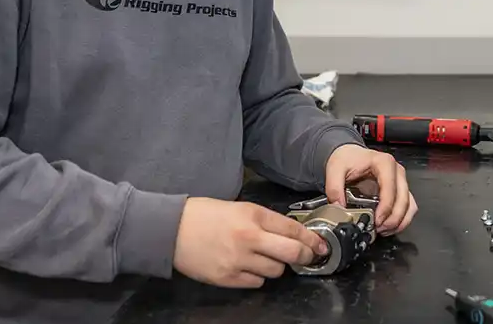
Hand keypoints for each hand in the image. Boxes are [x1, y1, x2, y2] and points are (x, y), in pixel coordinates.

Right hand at [173, 197, 328, 287]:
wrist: (172, 229)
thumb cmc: (206, 215)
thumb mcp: (240, 208)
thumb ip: (265, 221)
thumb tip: (292, 234)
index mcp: (253, 215)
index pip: (293, 229)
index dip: (311, 239)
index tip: (320, 245)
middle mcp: (249, 237)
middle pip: (292, 253)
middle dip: (305, 256)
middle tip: (307, 257)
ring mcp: (238, 260)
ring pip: (276, 271)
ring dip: (276, 266)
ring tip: (264, 258)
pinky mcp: (227, 278)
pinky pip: (256, 283)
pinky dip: (257, 277)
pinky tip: (247, 266)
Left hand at [324, 144, 417, 235]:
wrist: (350, 155)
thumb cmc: (348, 159)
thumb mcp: (335, 169)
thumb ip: (334, 188)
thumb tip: (338, 207)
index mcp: (384, 163)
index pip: (390, 189)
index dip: (385, 208)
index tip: (376, 221)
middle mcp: (397, 172)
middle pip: (403, 200)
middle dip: (392, 219)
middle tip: (378, 229)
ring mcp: (401, 181)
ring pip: (410, 205)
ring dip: (399, 221)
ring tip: (383, 230)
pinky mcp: (401, 190)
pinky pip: (409, 208)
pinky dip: (401, 220)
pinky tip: (388, 227)